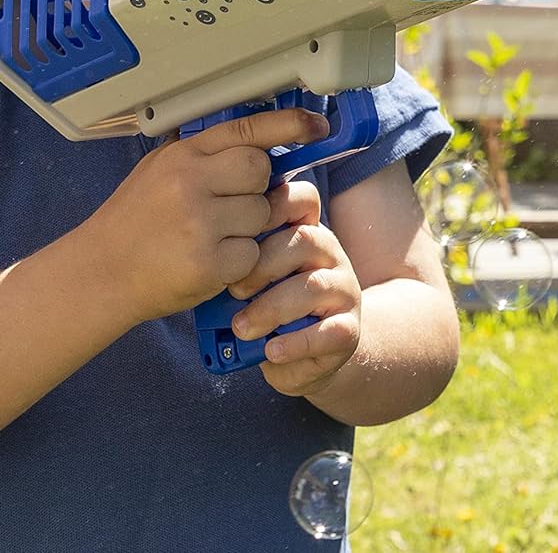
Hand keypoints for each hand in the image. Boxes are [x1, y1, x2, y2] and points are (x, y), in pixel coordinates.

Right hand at [81, 107, 330, 327]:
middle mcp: (191, 182)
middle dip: (254, 189)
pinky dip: (239, 263)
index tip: (316, 126)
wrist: (98, 274)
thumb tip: (256, 138)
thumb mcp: (159, 170)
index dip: (289, 124)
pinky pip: (252, 254)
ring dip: (247, 229)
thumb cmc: (132, 222)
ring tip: (210, 237)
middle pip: (262, 172)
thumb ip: (203, 154)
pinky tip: (210, 262)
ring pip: (261, 214)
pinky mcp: (208, 263)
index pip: (247, 129)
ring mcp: (199, 223)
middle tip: (227, 207)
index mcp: (182, 156)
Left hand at [227, 179, 363, 398]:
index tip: (238, 231)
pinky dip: (295, 343)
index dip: (274, 207)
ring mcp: (344, 291)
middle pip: (305, 240)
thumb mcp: (256, 283)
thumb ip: (243, 266)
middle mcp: (331, 256)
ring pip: (313, 286)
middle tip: (234, 291)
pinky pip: (328, 332)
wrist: (309, 356)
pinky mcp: (349, 329)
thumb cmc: (272, 311)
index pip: (304, 199)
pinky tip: (271, 351)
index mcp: (308, 235)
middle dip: (262, 265)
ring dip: (271, 308)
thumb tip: (208, 262)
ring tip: (242, 328)